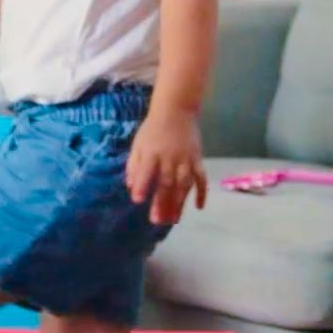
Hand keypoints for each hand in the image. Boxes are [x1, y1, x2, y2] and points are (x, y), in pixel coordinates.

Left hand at [127, 107, 207, 224]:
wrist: (176, 111)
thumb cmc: (152, 130)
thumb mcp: (138, 144)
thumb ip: (133, 165)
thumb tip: (130, 187)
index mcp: (151, 153)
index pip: (146, 171)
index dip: (142, 185)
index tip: (138, 200)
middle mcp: (169, 158)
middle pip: (166, 183)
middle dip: (161, 203)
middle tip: (157, 221)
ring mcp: (186, 160)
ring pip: (183, 185)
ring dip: (179, 203)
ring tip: (173, 220)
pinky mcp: (198, 160)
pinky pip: (201, 178)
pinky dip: (202, 192)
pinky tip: (199, 207)